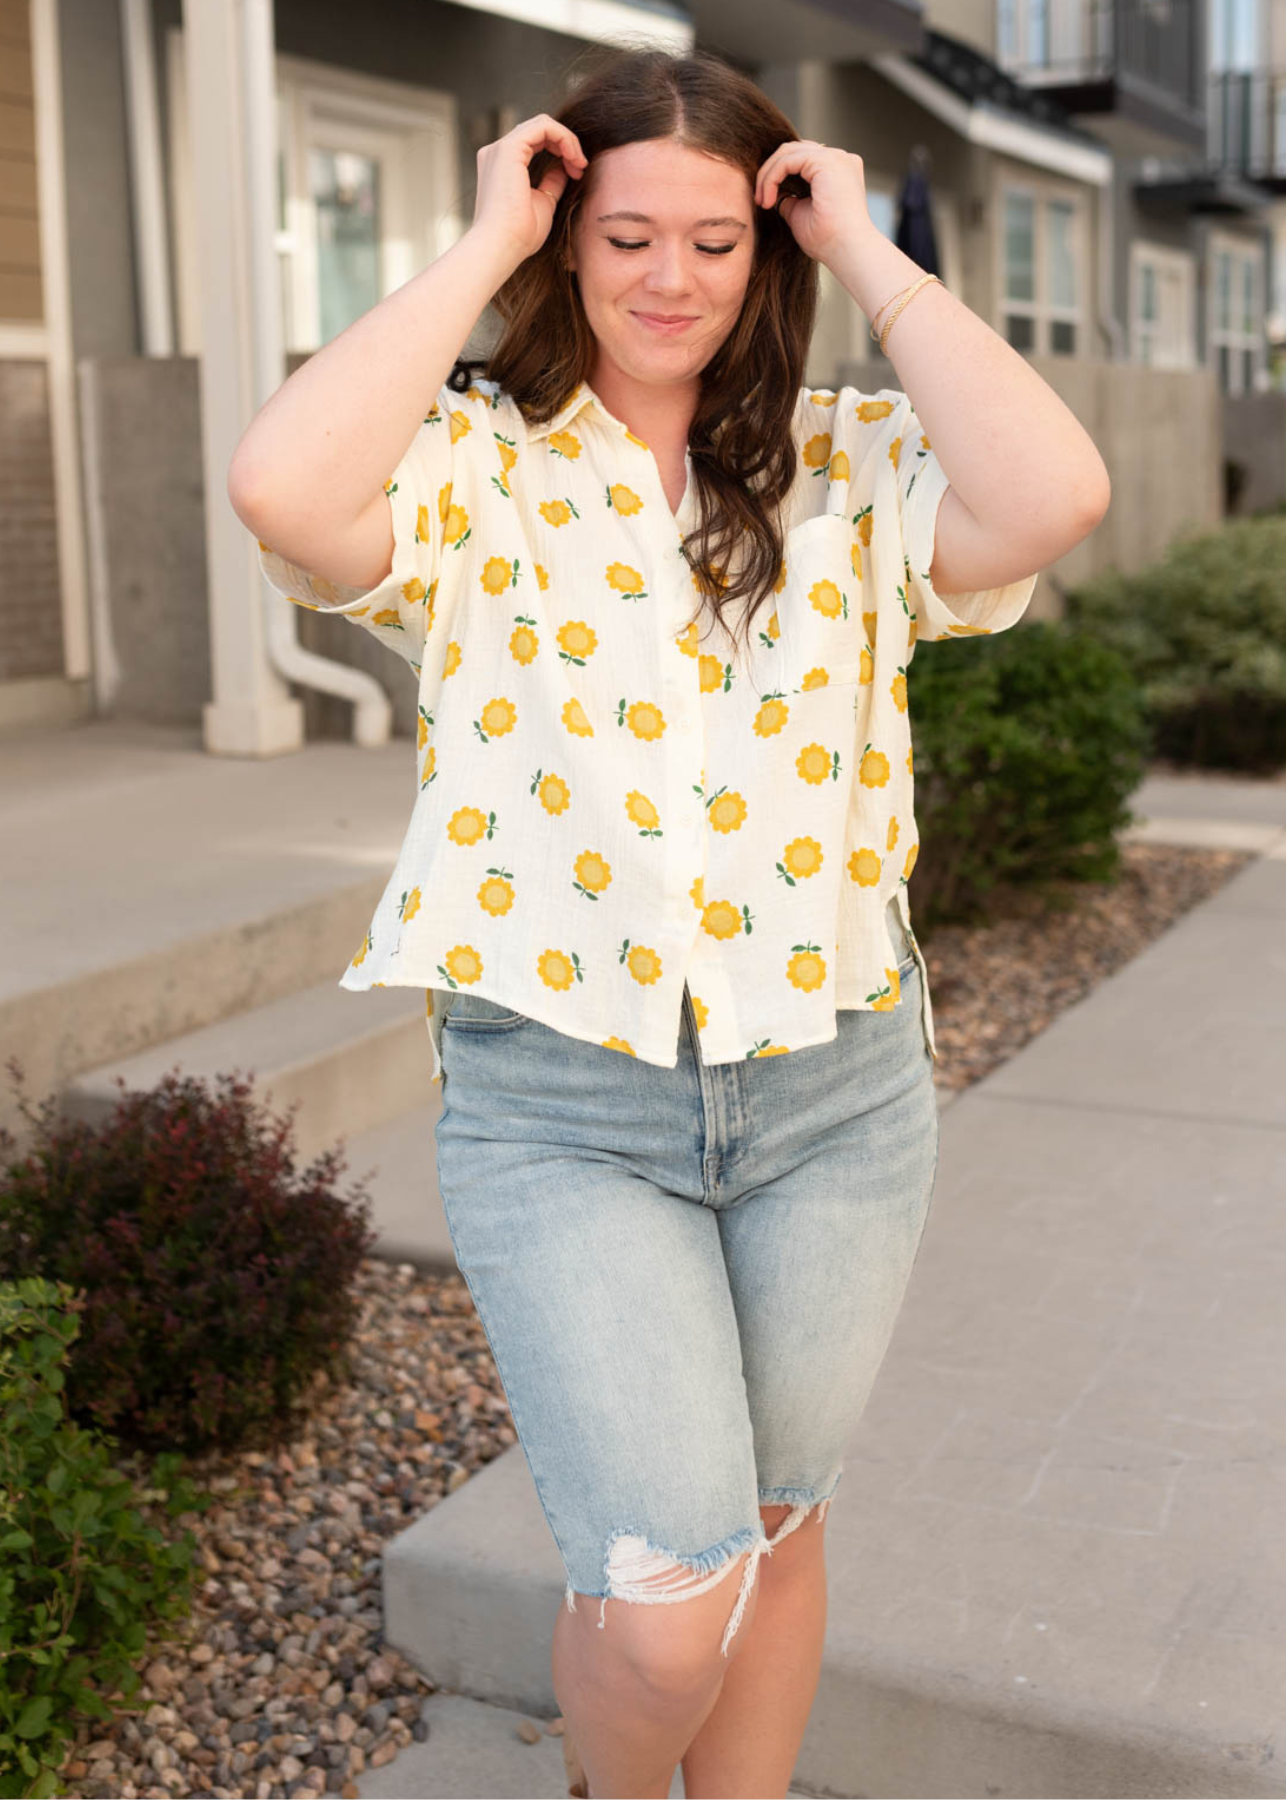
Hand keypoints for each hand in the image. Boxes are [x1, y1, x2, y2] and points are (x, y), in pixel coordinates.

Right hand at [471, 113, 586, 267]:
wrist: (501, 248)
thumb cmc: (519, 235)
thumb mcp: (543, 203)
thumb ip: (552, 182)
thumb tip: (565, 168)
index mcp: (502, 165)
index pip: (535, 141)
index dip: (561, 151)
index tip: (577, 173)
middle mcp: (497, 153)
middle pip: (538, 130)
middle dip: (566, 144)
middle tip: (580, 168)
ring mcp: (500, 149)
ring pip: (542, 124)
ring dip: (567, 140)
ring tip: (579, 163)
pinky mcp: (508, 149)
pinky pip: (543, 126)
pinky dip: (563, 137)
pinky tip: (573, 157)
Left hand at [754, 140, 873, 268]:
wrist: (848, 252)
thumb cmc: (829, 241)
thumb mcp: (802, 215)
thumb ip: (790, 199)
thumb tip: (775, 194)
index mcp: (838, 171)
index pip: (801, 159)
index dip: (778, 176)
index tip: (764, 202)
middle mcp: (840, 159)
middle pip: (794, 151)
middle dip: (770, 172)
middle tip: (758, 200)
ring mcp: (835, 157)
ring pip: (788, 152)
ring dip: (768, 175)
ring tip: (761, 201)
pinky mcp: (827, 161)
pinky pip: (788, 160)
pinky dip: (772, 177)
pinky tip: (767, 200)